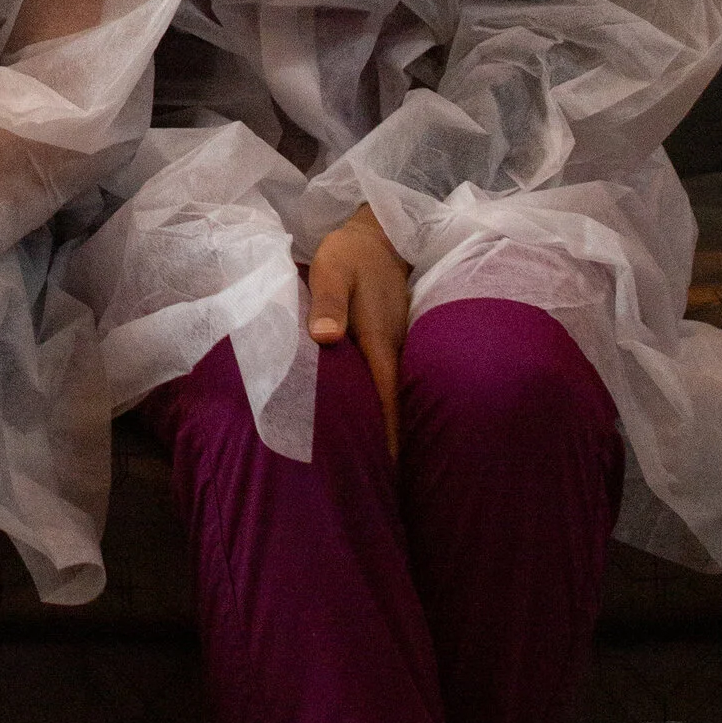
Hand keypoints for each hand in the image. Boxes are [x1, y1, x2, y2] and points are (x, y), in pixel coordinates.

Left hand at [304, 204, 412, 458]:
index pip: (388, 404)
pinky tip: (370, 423)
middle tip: (379, 490)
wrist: (377, 232)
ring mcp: (395, 346)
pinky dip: (382, 406)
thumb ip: (327, 303)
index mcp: (380, 344)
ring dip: (387, 429)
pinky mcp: (389, 340)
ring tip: (376, 471)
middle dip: (390, 448)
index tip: (389, 478)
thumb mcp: (331, 272)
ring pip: (391, 398)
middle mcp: (393, 351)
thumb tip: (325, 338)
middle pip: (394, 409)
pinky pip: (387, 383)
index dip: (390, 442)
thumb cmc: (349, 254)